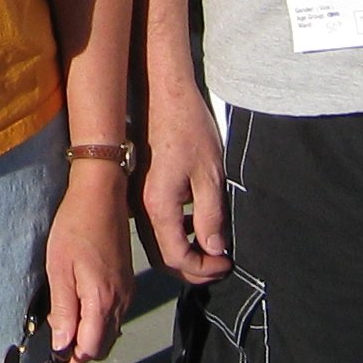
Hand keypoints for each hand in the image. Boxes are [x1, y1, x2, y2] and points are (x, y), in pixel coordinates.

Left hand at [44, 163, 132, 362]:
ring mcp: (127, 291)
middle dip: (81, 350)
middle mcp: (121, 301)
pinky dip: (99, 319)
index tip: (54, 358)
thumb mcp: (59, 268)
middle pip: (104, 345)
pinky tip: (80, 304)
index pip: (91, 348)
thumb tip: (61, 344)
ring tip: (65, 320)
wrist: (102, 195)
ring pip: (111, 331)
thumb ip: (63, 310)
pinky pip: (115, 314)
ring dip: (90, 335)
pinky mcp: (127, 281)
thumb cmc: (75, 226)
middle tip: (57, 341)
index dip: (71, 358)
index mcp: (103, 300)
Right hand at [135, 74, 229, 282]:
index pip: (177, 257)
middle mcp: (140, 207)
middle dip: (192, 269)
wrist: (162, 93)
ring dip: (182, 254)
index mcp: (158, 206)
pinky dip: (173, 237)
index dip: (204, 269)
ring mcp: (135, 198)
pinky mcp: (138, 189)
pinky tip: (193, 226)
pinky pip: (152, 226)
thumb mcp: (210, 173)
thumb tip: (214, 250)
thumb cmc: (189, 128)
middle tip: (219, 265)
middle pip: (162, 257)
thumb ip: (211, 216)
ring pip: (155, 243)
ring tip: (210, 250)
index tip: (226, 264)